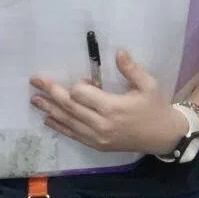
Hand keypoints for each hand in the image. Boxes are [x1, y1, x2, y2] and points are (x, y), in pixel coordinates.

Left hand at [30, 50, 185, 154]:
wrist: (163, 137)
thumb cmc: (156, 108)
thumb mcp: (149, 85)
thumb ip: (131, 70)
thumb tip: (118, 52)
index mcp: (113, 107)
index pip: (82, 94)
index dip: (78, 86)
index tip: (84, 81)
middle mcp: (101, 124)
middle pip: (69, 107)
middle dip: (51, 92)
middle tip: (35, 81)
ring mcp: (98, 137)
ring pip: (68, 122)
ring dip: (50, 109)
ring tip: (34, 99)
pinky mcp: (98, 145)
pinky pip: (73, 135)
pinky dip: (59, 127)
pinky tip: (48, 119)